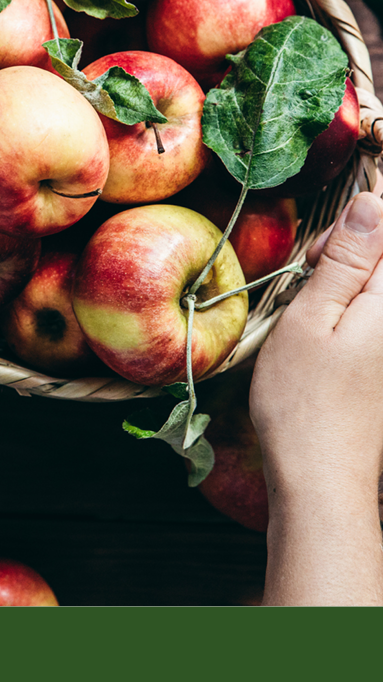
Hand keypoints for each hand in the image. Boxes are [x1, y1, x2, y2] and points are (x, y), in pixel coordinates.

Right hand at [250, 189, 382, 604]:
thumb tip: (371, 202)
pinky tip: (324, 327)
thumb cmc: (305, 403)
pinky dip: (350, 304)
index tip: (325, 244)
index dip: (362, 215)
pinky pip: (374, 309)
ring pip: (378, 281)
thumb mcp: (312, 318)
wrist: (323, 479)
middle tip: (311, 270)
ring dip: (348, 274)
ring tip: (313, 302)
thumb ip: (345, 258)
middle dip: (352, 243)